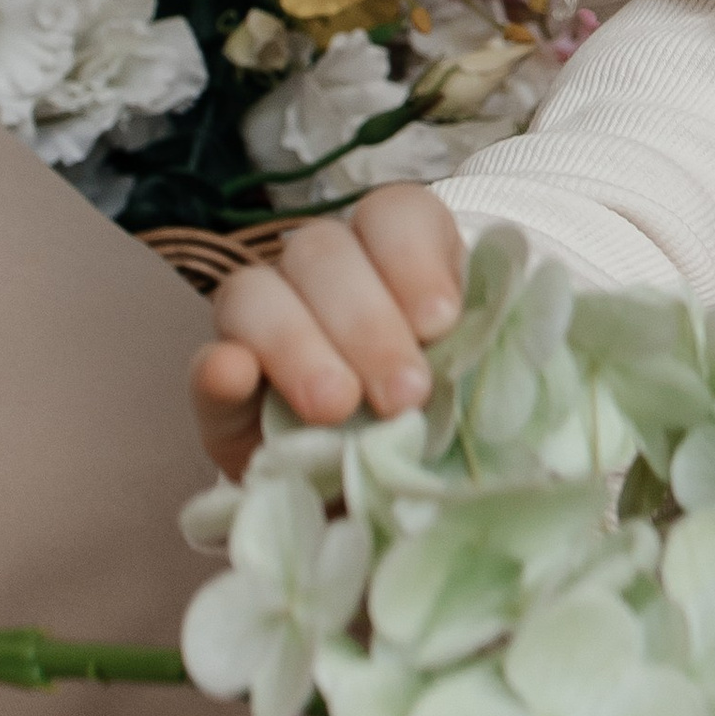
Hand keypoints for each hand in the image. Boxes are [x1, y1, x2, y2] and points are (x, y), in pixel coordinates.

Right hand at [191, 185, 467, 474]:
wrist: (388, 501)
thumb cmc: (445, 428)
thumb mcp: (475, 394)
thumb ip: (483, 371)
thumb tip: (507, 377)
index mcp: (398, 259)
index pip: (395, 215)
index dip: (415, 259)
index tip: (441, 321)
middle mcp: (325, 275)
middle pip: (324, 253)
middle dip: (368, 324)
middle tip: (405, 394)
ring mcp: (263, 323)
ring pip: (255, 291)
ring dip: (298, 345)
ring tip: (336, 408)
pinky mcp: (221, 388)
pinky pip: (207, 360)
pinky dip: (219, 369)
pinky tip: (237, 378)